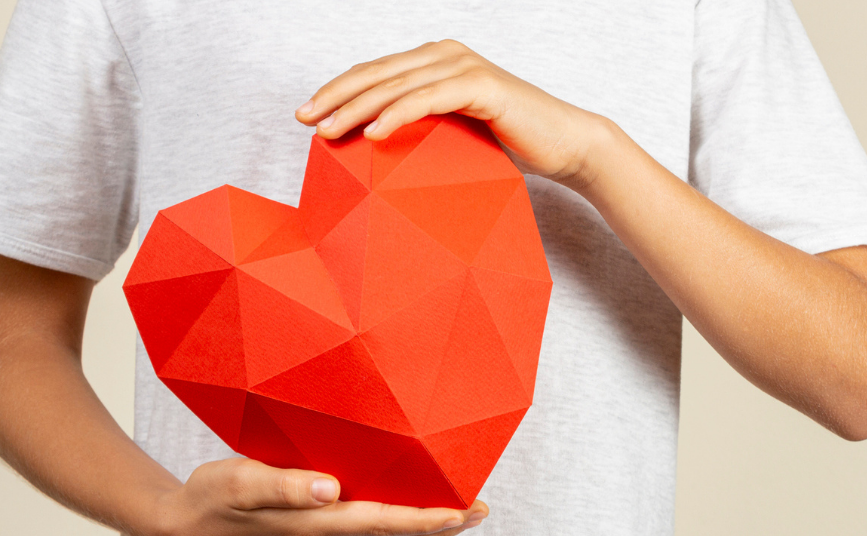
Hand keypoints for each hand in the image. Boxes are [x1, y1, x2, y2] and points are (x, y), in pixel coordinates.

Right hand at [144, 458, 487, 535]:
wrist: (184, 534)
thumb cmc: (210, 500)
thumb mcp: (238, 482)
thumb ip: (285, 485)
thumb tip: (330, 488)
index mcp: (312, 525)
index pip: (383, 522)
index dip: (427, 517)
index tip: (464, 509)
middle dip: (441, 527)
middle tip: (482, 510)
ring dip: (425, 532)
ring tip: (460, 517)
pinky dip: (399, 532)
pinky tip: (407, 520)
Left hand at [295, 39, 610, 189]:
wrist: (563, 144)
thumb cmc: (506, 144)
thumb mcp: (451, 133)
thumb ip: (418, 129)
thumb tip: (373, 150)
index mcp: (433, 60)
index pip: (374, 72)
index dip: (337, 90)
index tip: (306, 114)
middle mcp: (444, 54)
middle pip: (376, 74)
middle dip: (335, 97)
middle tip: (303, 119)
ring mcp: (462, 66)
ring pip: (395, 86)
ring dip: (355, 109)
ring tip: (327, 131)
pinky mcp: (480, 85)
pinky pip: (427, 100)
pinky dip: (396, 115)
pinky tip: (372, 134)